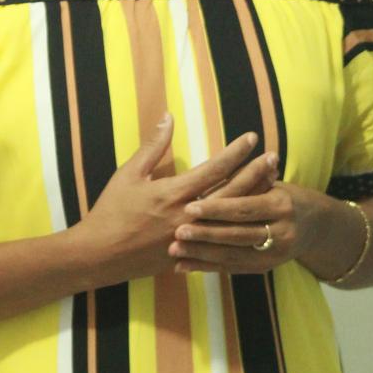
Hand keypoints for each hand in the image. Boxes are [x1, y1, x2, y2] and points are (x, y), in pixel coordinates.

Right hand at [73, 112, 263, 283]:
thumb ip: (152, 146)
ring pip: (231, 218)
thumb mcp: (128, 174)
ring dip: (253, 198)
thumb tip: (169, 117)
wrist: (98, 255)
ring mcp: (191, 238)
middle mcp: (186, 215)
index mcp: (172, 193)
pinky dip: (239, 228)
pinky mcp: (189, 254)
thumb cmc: (111, 211)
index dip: (235, 152)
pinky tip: (254, 219)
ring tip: (272, 183)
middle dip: (255, 173)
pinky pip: (221, 241)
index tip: (252, 138)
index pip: (213, 169)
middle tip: (274, 157)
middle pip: (231, 193)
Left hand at [169, 161, 340, 275]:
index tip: (189, 206)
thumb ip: (257, 177)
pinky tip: (183, 266)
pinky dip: (206, 268)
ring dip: (201, 254)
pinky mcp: (263, 269)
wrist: (316, 228)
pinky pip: (231, 269)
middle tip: (177, 232)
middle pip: (237, 235)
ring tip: (174, 251)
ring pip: (232, 256)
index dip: (216, 209)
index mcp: (281, 206)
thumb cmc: (287, 197)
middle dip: (205, 235)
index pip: (244, 208)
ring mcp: (273, 255)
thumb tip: (240, 154)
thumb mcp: (276, 184)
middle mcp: (281, 233)